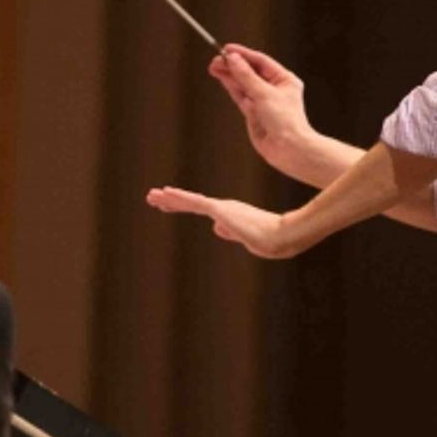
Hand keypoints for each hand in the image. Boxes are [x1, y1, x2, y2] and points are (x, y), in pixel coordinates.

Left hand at [146, 186, 306, 259]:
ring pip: (190, 201)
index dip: (183, 205)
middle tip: (152, 196)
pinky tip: (166, 195)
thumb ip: (231, 231)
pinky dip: (180, 198)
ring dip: (170, 199)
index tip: (166, 203)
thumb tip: (215, 228)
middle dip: (171, 200)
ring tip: (152, 195)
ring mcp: (222, 208)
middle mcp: (224, 209)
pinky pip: (196, 202)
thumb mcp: (246, 238)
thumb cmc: (272, 240)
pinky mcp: (222, 210)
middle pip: (192, 203)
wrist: (284, 237)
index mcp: (229, 216)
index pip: (201, 209)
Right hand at [209, 44, 313, 177]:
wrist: (289, 150)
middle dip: (233, 65)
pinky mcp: (254, 114)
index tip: (227, 49)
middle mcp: (274, 89)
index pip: (261, 61)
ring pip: (243, 84)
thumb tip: (233, 58)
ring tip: (214, 66)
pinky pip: (241, 96)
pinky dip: (231, 86)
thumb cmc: (286, 121)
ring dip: (229, 75)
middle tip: (216, 59)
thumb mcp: (264, 94)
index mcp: (284, 80)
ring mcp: (263, 102)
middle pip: (250, 72)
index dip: (243, 54)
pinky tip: (222, 77)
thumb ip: (246, 76)